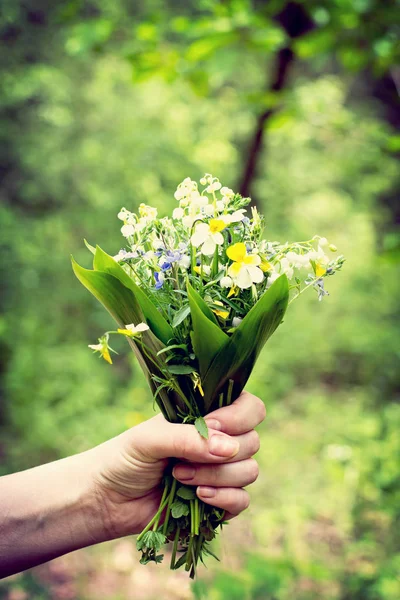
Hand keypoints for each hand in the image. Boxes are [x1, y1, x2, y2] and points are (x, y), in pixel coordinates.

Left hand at [90, 391, 265, 539]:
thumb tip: (230, 449)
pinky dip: (223, 500)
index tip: (213, 425)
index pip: (250, 408)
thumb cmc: (125, 457)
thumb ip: (190, 439)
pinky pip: (242, 501)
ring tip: (180, 478)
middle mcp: (220, 441)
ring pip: (249, 471)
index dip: (239, 417)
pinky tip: (198, 497)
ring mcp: (221, 472)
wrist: (107, 499)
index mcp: (208, 415)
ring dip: (216, 477)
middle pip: (253, 441)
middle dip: (219, 455)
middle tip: (180, 460)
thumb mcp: (152, 438)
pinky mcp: (219, 502)